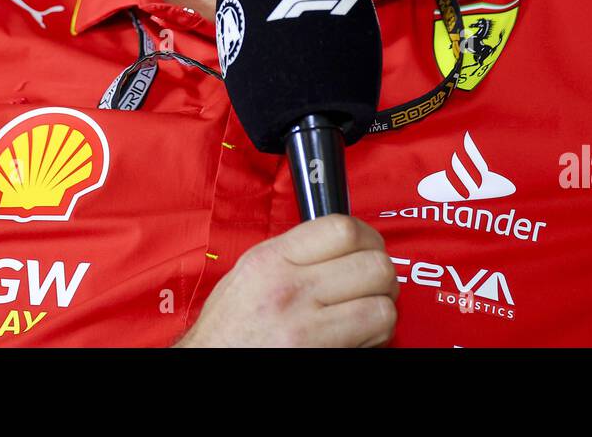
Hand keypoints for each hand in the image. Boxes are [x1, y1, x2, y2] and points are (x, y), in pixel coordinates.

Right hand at [174, 214, 398, 346]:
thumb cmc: (228, 330)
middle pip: (372, 264)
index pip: (342, 229)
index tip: (367, 248)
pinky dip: (376, 335)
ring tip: (365, 313)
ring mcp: (304, 324)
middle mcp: (288, 287)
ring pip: (382, 302)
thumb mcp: (249, 274)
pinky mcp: (318, 351)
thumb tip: (339, 241)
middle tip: (372, 284)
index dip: (368, 237)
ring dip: (382, 307)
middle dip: (381, 274)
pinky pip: (375, 333)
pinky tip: (358, 335)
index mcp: (271, 259)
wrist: (210, 363)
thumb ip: (291, 253)